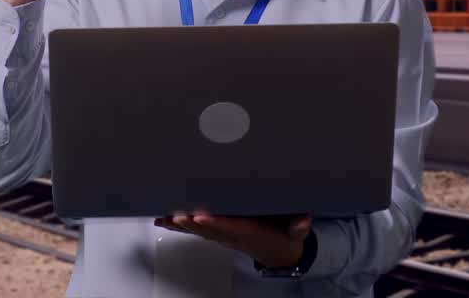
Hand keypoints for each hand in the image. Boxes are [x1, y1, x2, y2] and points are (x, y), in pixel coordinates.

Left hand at [154, 212, 311, 267]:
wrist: (279, 253)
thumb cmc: (284, 236)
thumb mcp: (297, 232)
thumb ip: (299, 226)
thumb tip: (303, 223)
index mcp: (252, 232)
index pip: (232, 226)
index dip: (217, 223)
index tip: (202, 216)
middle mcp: (234, 235)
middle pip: (211, 230)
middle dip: (193, 223)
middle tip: (177, 215)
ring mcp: (225, 236)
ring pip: (201, 231)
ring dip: (183, 226)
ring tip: (166, 218)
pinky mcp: (219, 235)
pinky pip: (197, 231)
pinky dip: (180, 226)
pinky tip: (165, 221)